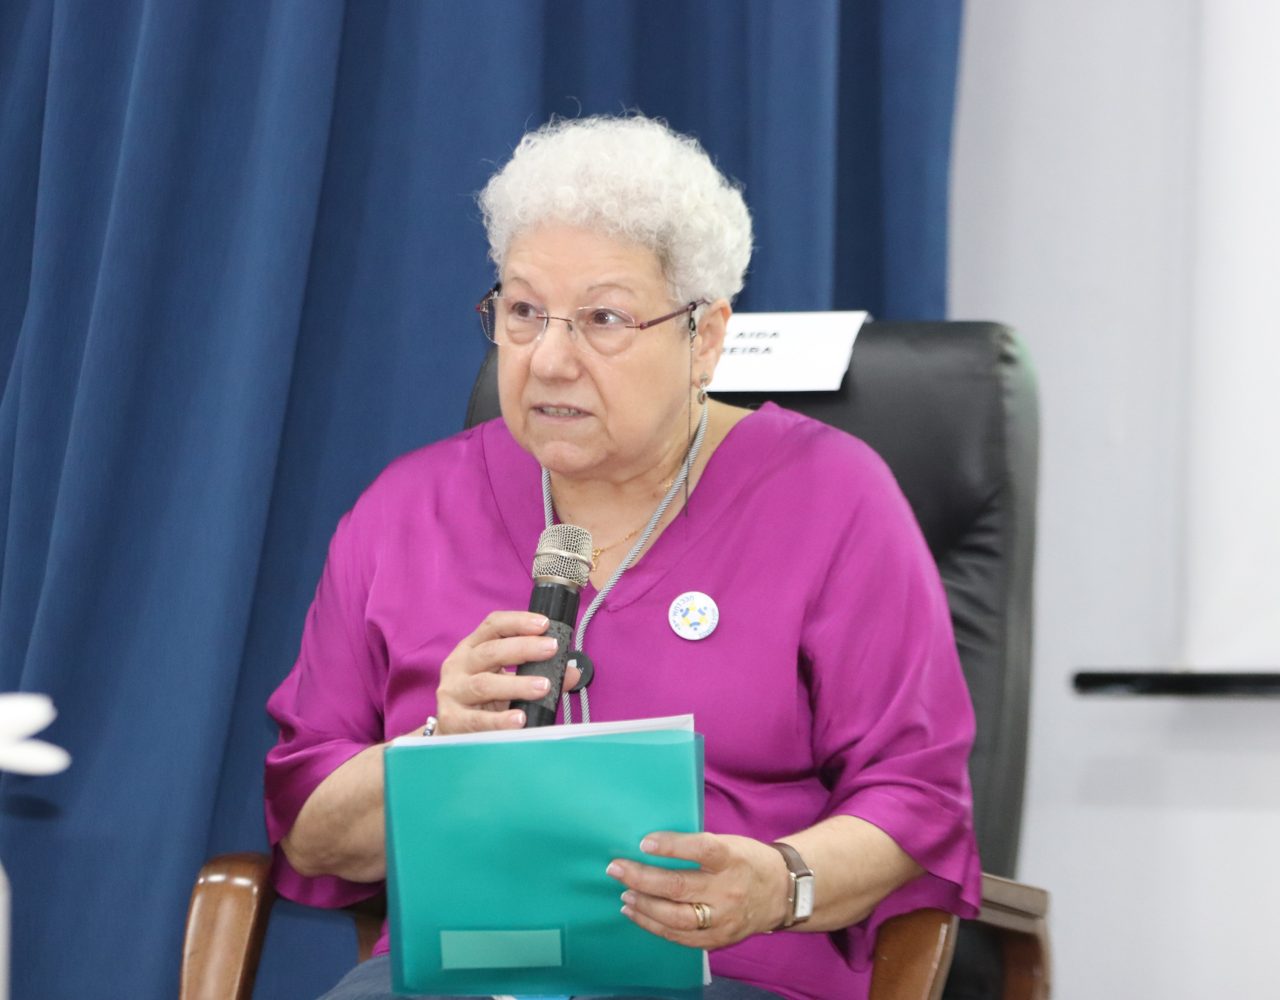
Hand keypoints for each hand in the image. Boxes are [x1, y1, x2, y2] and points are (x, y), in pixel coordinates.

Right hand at [433, 611, 580, 734]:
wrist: (451, 732)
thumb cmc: (482, 700)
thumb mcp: (507, 681)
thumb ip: (539, 674)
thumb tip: (571, 672)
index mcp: (472, 648)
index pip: (493, 626)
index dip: (518, 622)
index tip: (544, 624)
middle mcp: (458, 665)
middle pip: (490, 652)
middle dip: (523, 648)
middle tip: (551, 649)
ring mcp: (452, 692)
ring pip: (484, 684)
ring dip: (517, 685)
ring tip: (544, 687)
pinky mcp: (451, 720)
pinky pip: (477, 720)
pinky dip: (500, 720)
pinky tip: (520, 719)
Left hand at [607, 832, 788, 949]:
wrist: (782, 893)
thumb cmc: (747, 861)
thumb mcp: (730, 843)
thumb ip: (697, 845)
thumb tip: (651, 844)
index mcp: (732, 858)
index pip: (701, 850)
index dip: (672, 846)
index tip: (644, 842)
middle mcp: (727, 890)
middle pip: (679, 887)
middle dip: (642, 878)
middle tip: (616, 868)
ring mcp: (723, 919)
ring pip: (676, 918)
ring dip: (644, 906)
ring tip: (624, 893)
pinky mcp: (718, 939)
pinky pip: (681, 937)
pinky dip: (655, 926)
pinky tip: (637, 913)